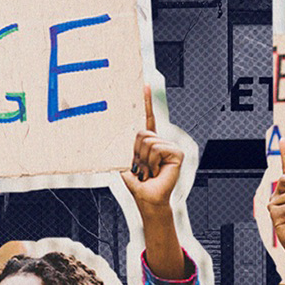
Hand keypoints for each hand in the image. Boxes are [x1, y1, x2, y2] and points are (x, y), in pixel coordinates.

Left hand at [121, 86, 183, 212]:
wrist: (147, 198)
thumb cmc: (137, 183)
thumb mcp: (125, 162)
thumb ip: (122, 148)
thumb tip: (107, 137)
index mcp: (149, 141)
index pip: (147, 118)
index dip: (147, 102)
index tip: (145, 85)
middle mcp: (160, 141)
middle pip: (141, 133)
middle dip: (136, 152)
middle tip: (141, 168)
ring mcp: (170, 146)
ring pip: (147, 141)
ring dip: (143, 160)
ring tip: (148, 171)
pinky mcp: (177, 152)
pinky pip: (157, 148)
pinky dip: (152, 162)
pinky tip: (157, 171)